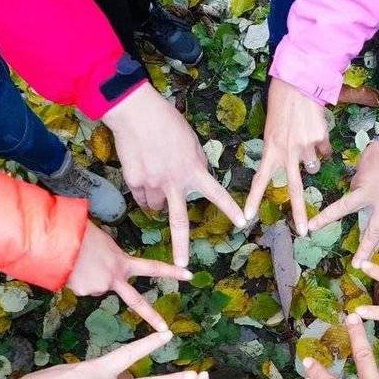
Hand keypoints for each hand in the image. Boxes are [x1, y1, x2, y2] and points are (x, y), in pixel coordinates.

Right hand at [69, 222, 190, 331]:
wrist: (57, 240)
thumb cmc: (80, 232)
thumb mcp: (103, 241)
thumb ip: (111, 257)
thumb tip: (106, 266)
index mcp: (122, 262)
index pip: (153, 268)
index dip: (171, 272)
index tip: (189, 275)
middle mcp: (114, 278)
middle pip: (136, 301)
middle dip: (152, 317)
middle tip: (165, 330)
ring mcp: (99, 287)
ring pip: (97, 287)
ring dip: (89, 277)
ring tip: (78, 262)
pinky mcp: (84, 292)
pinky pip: (82, 287)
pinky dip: (76, 280)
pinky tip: (70, 269)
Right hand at [102, 83, 245, 265]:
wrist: (135, 112)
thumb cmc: (166, 121)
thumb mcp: (191, 141)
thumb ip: (195, 164)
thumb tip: (195, 179)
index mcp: (194, 170)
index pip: (217, 193)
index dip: (230, 209)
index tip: (242, 223)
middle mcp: (175, 183)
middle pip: (178, 222)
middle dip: (180, 247)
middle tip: (182, 266)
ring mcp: (153, 185)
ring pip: (155, 207)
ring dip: (157, 202)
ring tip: (156, 179)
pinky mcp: (135, 182)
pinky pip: (139, 196)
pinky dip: (142, 191)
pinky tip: (141, 174)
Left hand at [245, 79, 331, 235]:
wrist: (298, 82)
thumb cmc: (281, 105)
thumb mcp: (272, 130)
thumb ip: (280, 150)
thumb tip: (299, 167)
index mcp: (270, 149)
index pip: (259, 180)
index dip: (252, 199)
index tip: (246, 218)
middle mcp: (287, 152)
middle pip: (294, 188)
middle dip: (299, 212)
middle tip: (303, 231)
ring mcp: (305, 147)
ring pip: (313, 166)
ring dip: (311, 160)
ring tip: (305, 140)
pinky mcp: (320, 139)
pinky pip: (323, 150)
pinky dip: (321, 144)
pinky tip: (315, 129)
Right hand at [308, 140, 378, 266]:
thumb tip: (375, 194)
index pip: (373, 233)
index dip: (364, 250)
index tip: (356, 265)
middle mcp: (368, 192)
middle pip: (342, 208)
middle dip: (324, 218)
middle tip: (310, 226)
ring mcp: (363, 173)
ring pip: (359, 183)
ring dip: (368, 182)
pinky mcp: (363, 158)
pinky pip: (366, 167)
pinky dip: (374, 167)